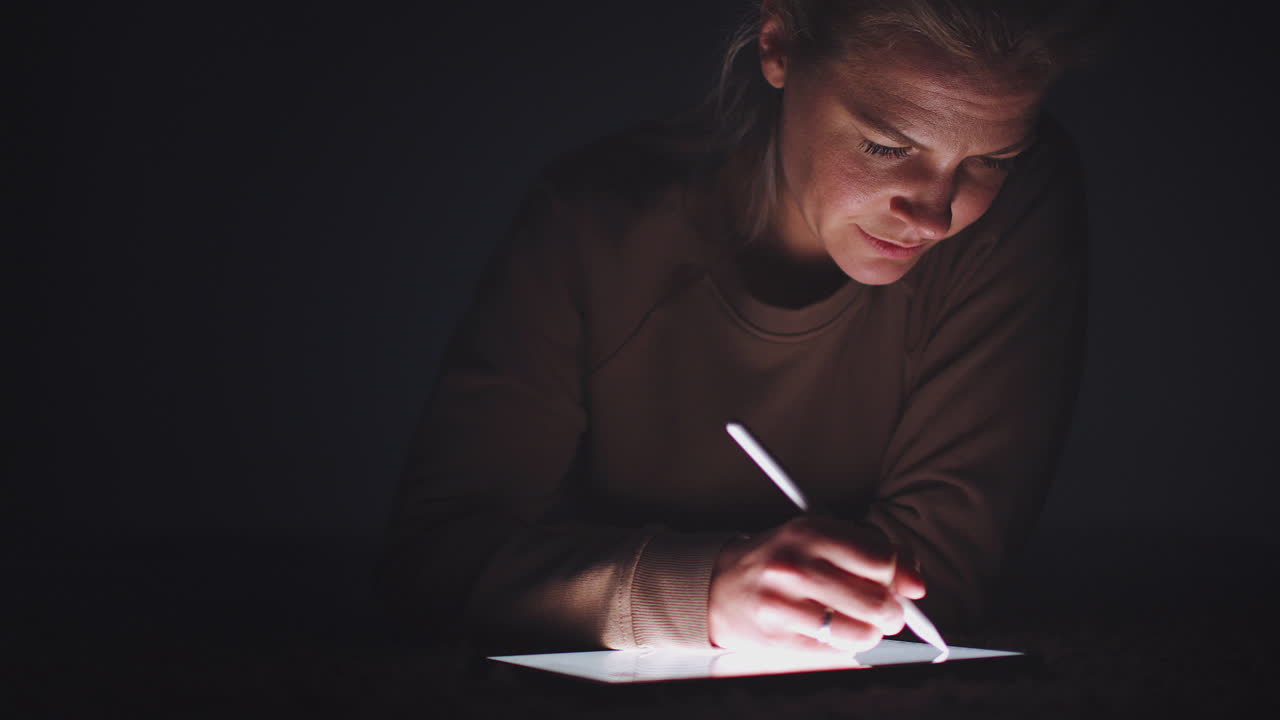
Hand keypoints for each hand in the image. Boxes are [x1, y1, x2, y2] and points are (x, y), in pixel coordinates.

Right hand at [707, 515, 925, 652]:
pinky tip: (833, 632)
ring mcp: (784, 603)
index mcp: (810, 531)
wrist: (722, 585)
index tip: (898, 584)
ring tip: (860, 623)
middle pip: (877, 600)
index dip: (899, 575)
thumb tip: (916, 584)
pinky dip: (845, 646)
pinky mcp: (777, 637)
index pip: (882, 558)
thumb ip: (873, 549)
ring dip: (871, 633)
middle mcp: (795, 565)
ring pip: (862, 632)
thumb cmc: (783, 558)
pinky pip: (836, 652)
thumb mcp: (821, 536)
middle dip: (892, 612)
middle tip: (885, 611)